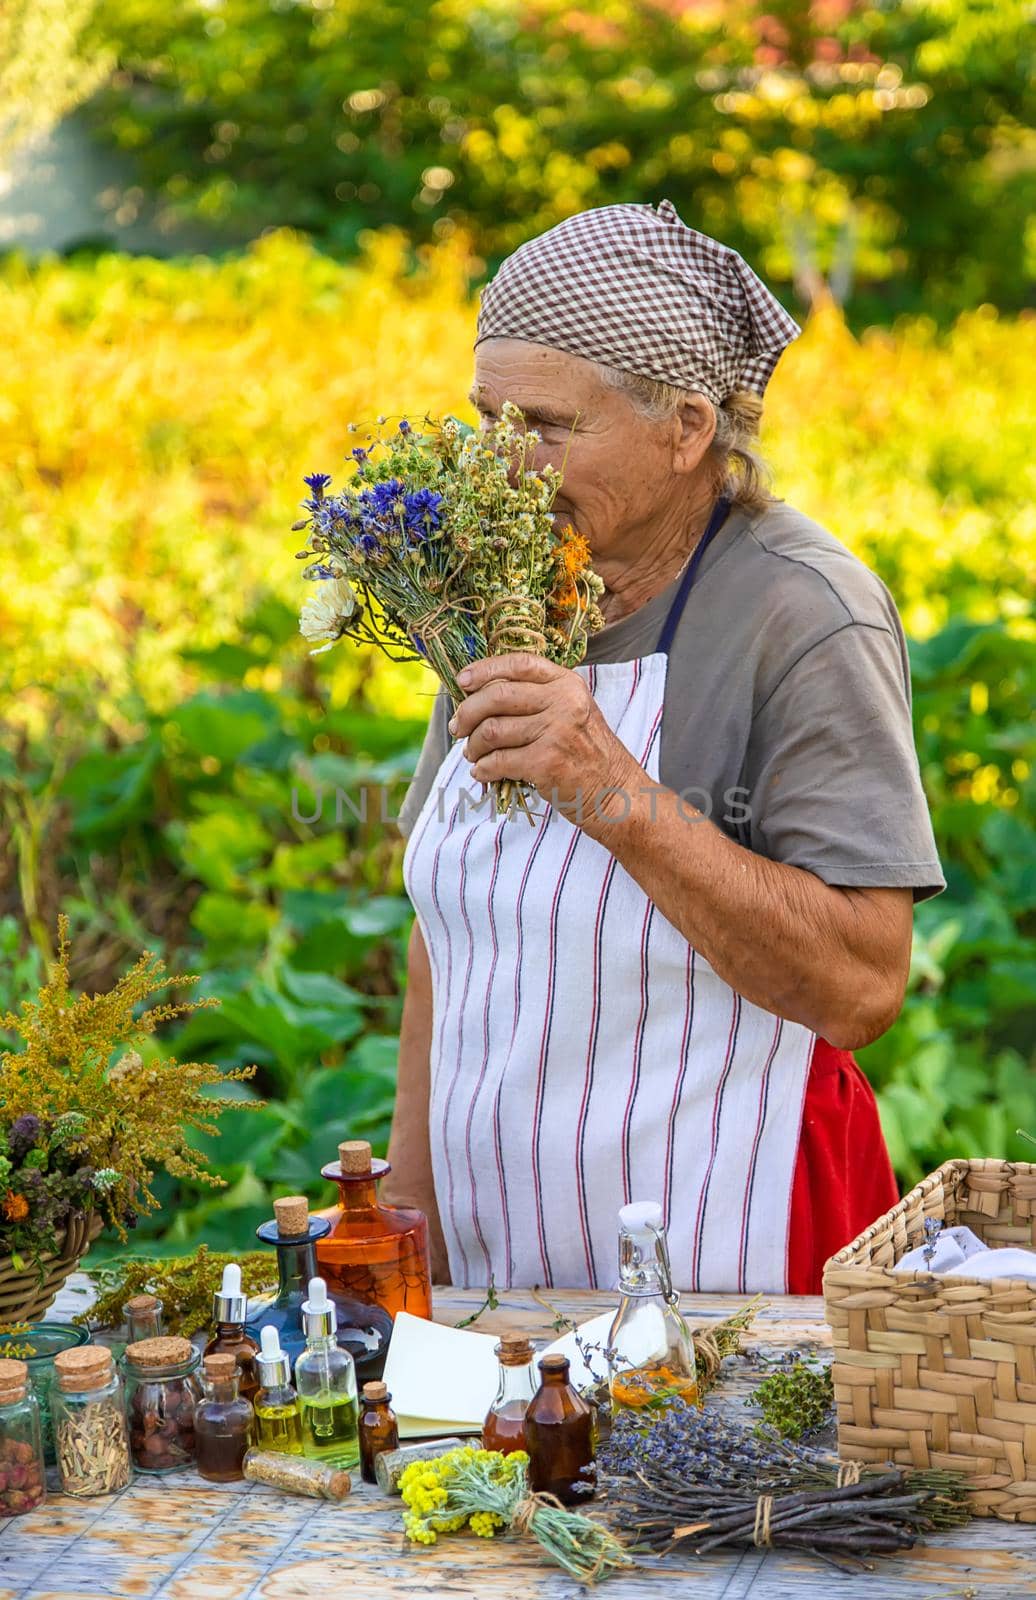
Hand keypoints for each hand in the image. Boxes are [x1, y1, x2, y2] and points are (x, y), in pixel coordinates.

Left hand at [450, 653, 639, 816]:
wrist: (618, 793)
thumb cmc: (588, 755)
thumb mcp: (573, 712)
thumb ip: (538, 698)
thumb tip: (480, 694)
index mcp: (568, 684)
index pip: (518, 664)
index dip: (484, 670)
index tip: (463, 682)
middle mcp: (564, 702)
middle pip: (496, 696)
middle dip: (468, 712)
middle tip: (458, 728)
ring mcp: (556, 732)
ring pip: (492, 730)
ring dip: (473, 746)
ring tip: (472, 754)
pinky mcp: (546, 763)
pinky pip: (497, 761)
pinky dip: (483, 769)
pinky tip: (483, 772)